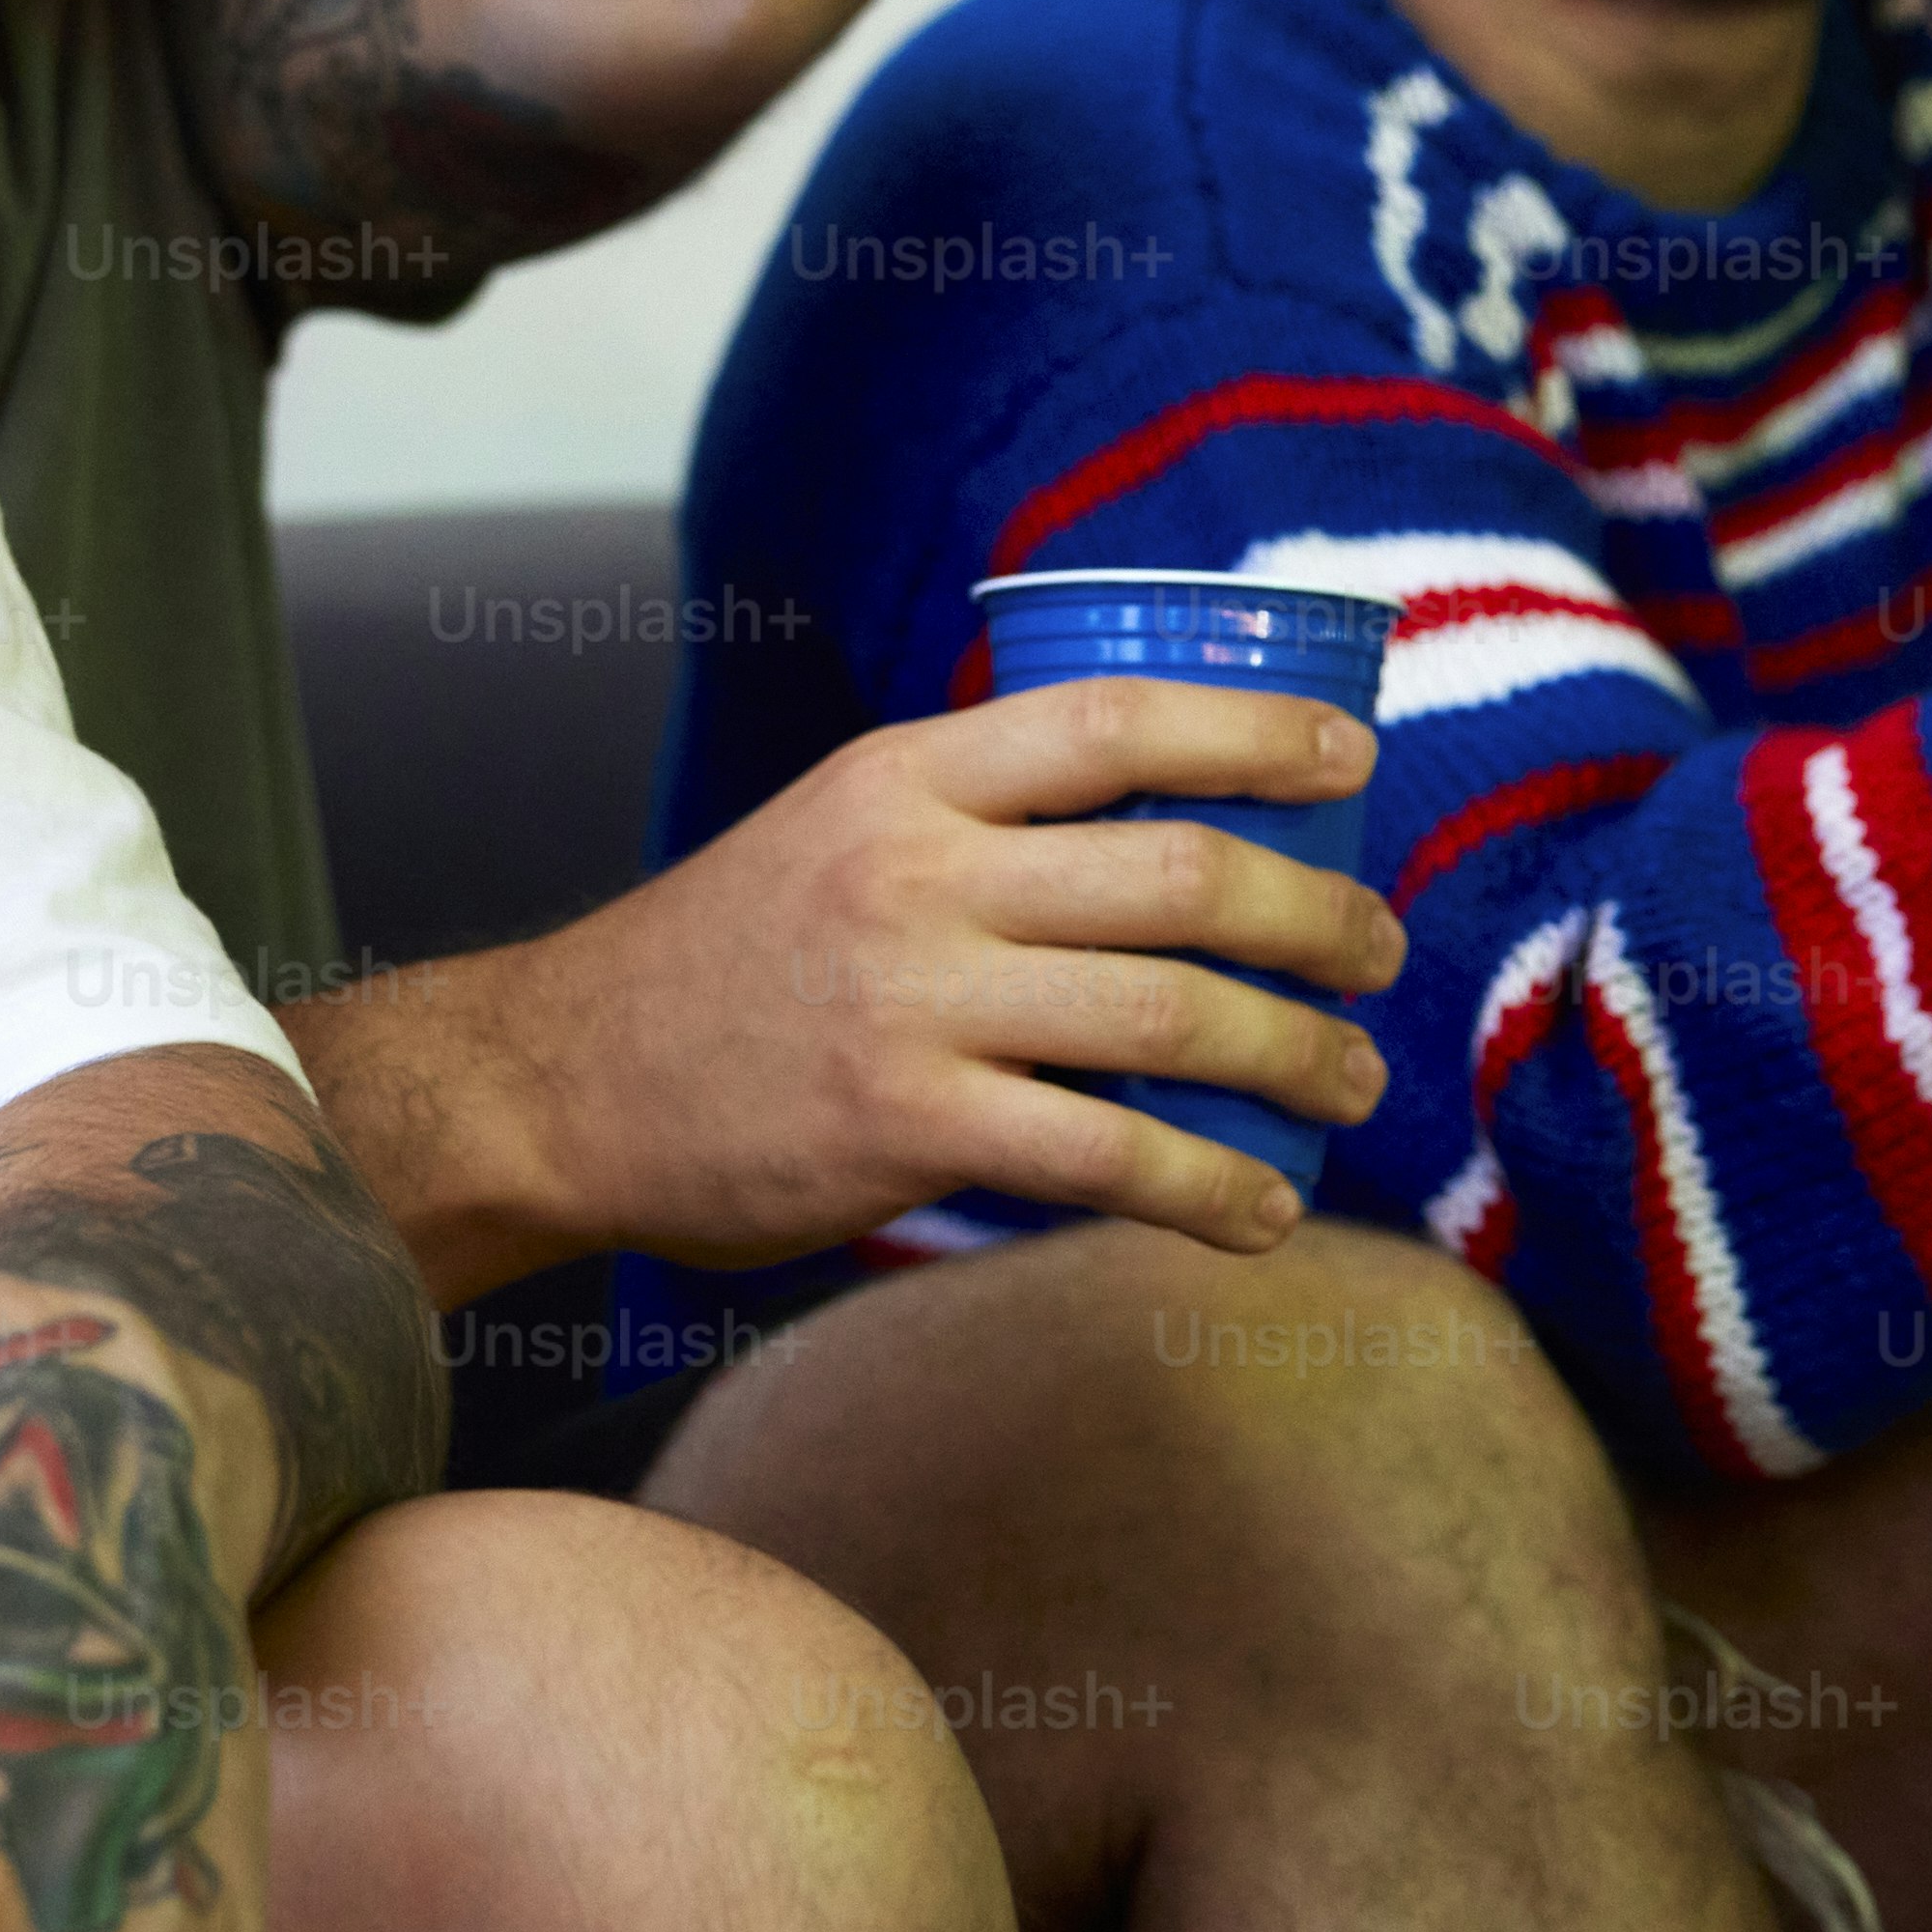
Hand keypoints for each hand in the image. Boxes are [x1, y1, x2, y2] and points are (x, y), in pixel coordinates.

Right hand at [464, 680, 1405, 1268]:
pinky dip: (1209, 1188)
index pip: (1111, 720)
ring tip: (1351, 1080)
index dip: (1253, 729)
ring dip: (1293, 1053)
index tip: (1350, 757)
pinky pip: (1103, 1156)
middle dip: (1314, 913)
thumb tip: (1151, 828)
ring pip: (1166, 1013)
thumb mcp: (830, 831)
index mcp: (902, 775)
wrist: (556, 1084)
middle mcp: (914, 870)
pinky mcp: (901, 1128)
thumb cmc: (721, 963)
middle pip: (1176, 869)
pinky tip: (1261, 1211)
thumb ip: (966, 821)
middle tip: (1374, 950)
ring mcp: (910, 1001)